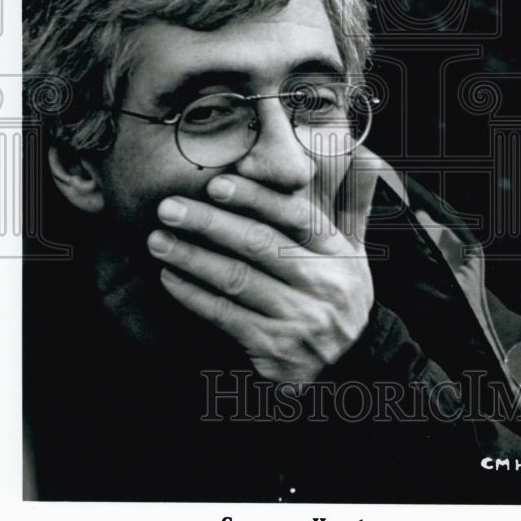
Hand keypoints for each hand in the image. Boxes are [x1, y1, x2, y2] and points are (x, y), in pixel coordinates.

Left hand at [147, 174, 374, 383]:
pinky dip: (193, 296)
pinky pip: (225, 316)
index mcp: (338, 253)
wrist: (354, 367)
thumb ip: (351, 204)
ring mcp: (298, 318)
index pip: (295, 217)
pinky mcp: (274, 348)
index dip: (255, 198)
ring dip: (192, 258)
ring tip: (158, 240)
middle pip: (259, 245)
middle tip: (169, 207)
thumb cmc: (342, 298)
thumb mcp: (355, 253)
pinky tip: (170, 278)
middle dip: (210, 223)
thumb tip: (362, 153)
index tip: (217, 183)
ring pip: (237, 280)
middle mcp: (321, 283)